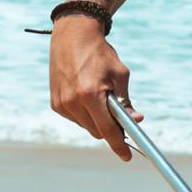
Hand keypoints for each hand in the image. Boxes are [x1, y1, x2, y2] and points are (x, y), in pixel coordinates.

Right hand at [48, 15, 143, 161]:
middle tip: (122, 121)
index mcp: (90, 94)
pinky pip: (76, 119)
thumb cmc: (100, 54)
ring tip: (101, 99)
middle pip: (98, 132)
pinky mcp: (55, 103)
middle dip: (111, 130)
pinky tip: (87, 96)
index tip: (127, 156)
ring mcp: (61, 104)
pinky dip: (86, 114)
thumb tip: (136, 121)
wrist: (73, 35)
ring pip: (87, 127)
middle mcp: (72, 102)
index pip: (107, 130)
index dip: (119, 145)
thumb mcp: (120, 75)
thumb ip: (126, 102)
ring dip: (98, 121)